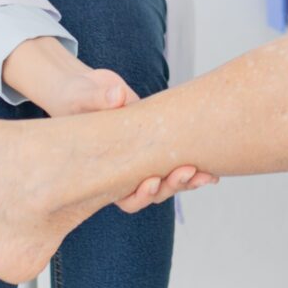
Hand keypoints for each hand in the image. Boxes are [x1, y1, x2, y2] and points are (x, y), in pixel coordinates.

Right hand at [1, 38, 217, 210]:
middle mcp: (126, 171)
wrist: (87, 90)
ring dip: (187, 181)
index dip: (140, 195)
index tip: (152, 181)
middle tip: (188, 171)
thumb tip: (117, 96)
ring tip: (206, 175)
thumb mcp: (82, 98)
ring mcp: (143, 160)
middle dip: (171, 186)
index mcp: (103, 173)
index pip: (124, 197)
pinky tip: (211, 168)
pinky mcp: (156, 144)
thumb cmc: (76, 98)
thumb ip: (98, 99)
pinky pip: (176, 161)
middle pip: (152, 193)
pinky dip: (194, 166)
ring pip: (167, 181)